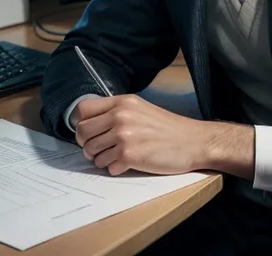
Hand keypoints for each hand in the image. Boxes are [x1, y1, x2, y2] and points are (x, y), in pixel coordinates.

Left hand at [73, 94, 207, 175]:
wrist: (192, 141)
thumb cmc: (167, 127)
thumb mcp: (140, 109)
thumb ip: (116, 112)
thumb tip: (89, 123)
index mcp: (122, 103)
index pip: (82, 110)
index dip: (79, 124)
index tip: (87, 132)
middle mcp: (120, 116)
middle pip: (82, 133)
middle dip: (87, 144)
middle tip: (100, 149)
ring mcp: (124, 136)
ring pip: (92, 153)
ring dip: (101, 158)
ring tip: (117, 156)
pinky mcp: (129, 156)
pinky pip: (107, 167)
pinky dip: (115, 168)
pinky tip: (128, 163)